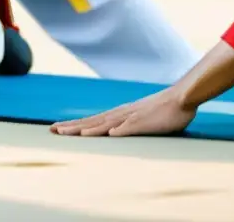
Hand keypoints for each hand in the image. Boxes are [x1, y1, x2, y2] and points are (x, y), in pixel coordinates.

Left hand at [50, 88, 197, 136]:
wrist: (182, 98)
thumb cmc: (163, 110)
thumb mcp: (141, 119)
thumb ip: (127, 125)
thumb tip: (113, 132)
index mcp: (120, 114)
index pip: (92, 121)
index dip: (74, 125)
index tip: (57, 128)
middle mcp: (121, 114)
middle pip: (92, 122)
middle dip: (71, 127)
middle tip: (51, 130)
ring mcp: (132, 117)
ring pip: (104, 124)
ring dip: (86, 129)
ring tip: (69, 133)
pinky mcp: (144, 122)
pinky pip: (129, 127)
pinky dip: (117, 131)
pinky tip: (107, 135)